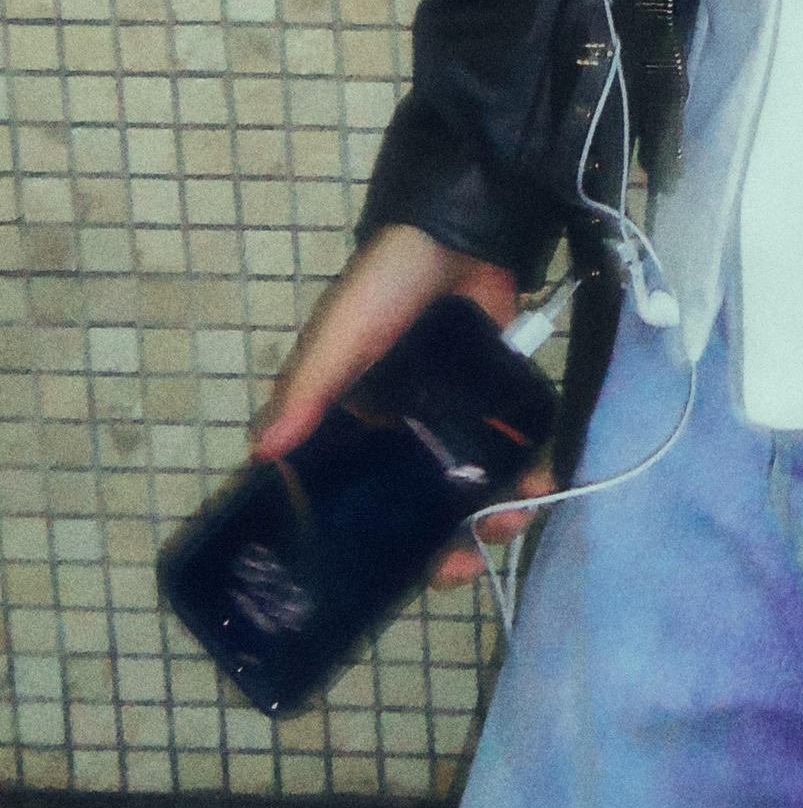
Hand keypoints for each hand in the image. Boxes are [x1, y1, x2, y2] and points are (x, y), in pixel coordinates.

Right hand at [252, 225, 550, 590]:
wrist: (462, 229)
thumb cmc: (387, 283)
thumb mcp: (340, 331)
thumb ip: (307, 387)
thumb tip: (259, 452)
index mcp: (350, 422)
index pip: (352, 498)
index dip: (369, 543)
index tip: (388, 578)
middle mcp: (398, 430)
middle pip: (417, 505)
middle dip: (441, 542)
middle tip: (463, 562)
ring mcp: (450, 417)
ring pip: (468, 486)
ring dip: (490, 513)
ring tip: (510, 522)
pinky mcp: (495, 398)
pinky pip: (510, 449)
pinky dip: (524, 472)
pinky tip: (538, 484)